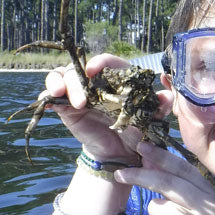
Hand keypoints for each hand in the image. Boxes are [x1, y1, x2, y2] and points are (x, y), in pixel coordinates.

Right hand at [43, 54, 172, 164]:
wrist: (121, 152)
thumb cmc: (137, 131)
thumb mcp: (150, 119)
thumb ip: (159, 106)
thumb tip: (166, 96)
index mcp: (117, 79)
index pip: (108, 62)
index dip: (101, 62)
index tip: (94, 70)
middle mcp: (97, 82)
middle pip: (82, 68)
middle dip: (79, 80)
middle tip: (84, 100)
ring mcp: (79, 91)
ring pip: (64, 75)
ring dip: (61, 82)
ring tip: (64, 97)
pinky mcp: (66, 105)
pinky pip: (52, 93)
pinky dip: (48, 93)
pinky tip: (50, 100)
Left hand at [114, 141, 214, 214]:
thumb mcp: (194, 202)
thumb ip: (175, 183)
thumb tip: (148, 160)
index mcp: (210, 191)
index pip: (183, 168)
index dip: (160, 156)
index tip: (140, 147)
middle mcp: (207, 206)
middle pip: (167, 184)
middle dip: (141, 176)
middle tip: (119, 174)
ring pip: (156, 209)